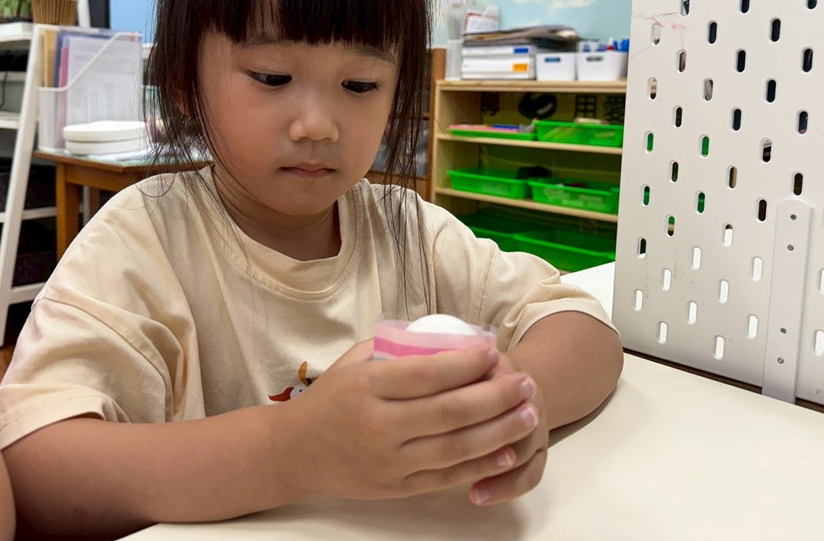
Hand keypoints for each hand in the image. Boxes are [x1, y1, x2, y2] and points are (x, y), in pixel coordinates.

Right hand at [280, 340, 539, 501]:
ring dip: (499, 431)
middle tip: (524, 382)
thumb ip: (397, 349)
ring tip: (528, 413)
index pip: (427, 374)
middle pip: (450, 412)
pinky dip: (481, 465)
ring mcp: (389, 461)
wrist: (296, 452)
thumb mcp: (354, 363)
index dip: (465, 363)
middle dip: (495, 396)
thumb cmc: (330, 399)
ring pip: (456, 448)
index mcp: (367, 387)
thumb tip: (449, 336)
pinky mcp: (397, 488)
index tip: (492, 350)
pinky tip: (506, 450)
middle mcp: (379, 426)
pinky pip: (447, 477)